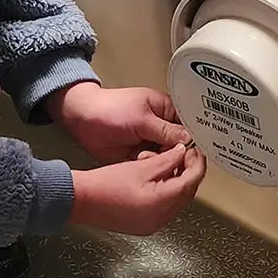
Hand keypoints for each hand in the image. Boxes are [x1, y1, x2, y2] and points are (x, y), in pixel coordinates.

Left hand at [48, 82, 190, 163]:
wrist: (82, 120)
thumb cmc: (110, 109)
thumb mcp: (142, 118)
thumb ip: (166, 131)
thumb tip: (189, 140)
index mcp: (166, 110)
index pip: (188, 126)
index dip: (192, 140)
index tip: (194, 152)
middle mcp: (160, 127)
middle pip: (179, 146)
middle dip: (175, 154)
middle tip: (169, 157)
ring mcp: (149, 142)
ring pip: (166, 158)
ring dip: (161, 162)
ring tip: (147, 155)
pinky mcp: (139, 156)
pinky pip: (152, 166)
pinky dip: (149, 168)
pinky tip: (142, 163)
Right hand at [69, 143, 206, 235]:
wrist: (81, 200)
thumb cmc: (104, 185)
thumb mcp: (141, 166)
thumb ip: (167, 160)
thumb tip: (182, 152)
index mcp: (162, 203)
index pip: (192, 181)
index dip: (196, 162)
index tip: (194, 150)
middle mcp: (161, 218)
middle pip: (187, 192)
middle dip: (187, 171)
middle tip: (181, 153)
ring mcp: (153, 224)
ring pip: (176, 200)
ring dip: (175, 180)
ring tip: (161, 163)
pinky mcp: (144, 225)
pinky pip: (164, 207)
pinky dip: (165, 191)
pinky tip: (154, 178)